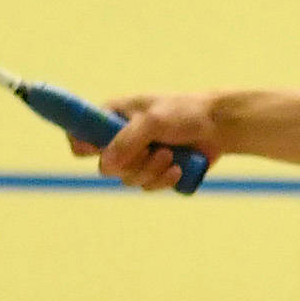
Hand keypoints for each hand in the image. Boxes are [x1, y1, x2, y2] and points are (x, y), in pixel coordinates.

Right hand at [73, 93, 222, 190]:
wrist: (219, 127)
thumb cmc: (185, 113)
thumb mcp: (153, 121)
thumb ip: (127, 141)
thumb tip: (106, 165)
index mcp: (113, 117)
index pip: (80, 135)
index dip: (83, 146)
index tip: (98, 152)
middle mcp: (120, 138)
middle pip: (107, 167)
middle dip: (133, 164)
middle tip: (154, 152)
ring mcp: (138, 156)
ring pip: (128, 180)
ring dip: (151, 172)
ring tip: (171, 156)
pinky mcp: (154, 171)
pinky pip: (147, 187)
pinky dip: (162, 180)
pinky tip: (178, 168)